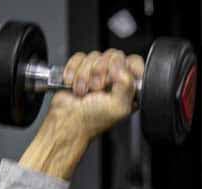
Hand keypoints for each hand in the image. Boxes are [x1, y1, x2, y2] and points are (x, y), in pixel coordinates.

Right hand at [19, 50, 143, 179]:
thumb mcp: (119, 106)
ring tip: (85, 91)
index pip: (134, 62)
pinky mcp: (81, 68)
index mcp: (130, 88)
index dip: (123, 68)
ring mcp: (99, 73)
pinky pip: (80, 57)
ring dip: (85, 75)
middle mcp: (116, 79)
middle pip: (113, 55)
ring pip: (95, 56)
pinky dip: (74, 71)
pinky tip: (74, 85)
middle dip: (101, 73)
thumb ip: (126, 83)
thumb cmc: (92, 120)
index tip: (114, 80)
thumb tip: (120, 65)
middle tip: (97, 89)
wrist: (67, 121)